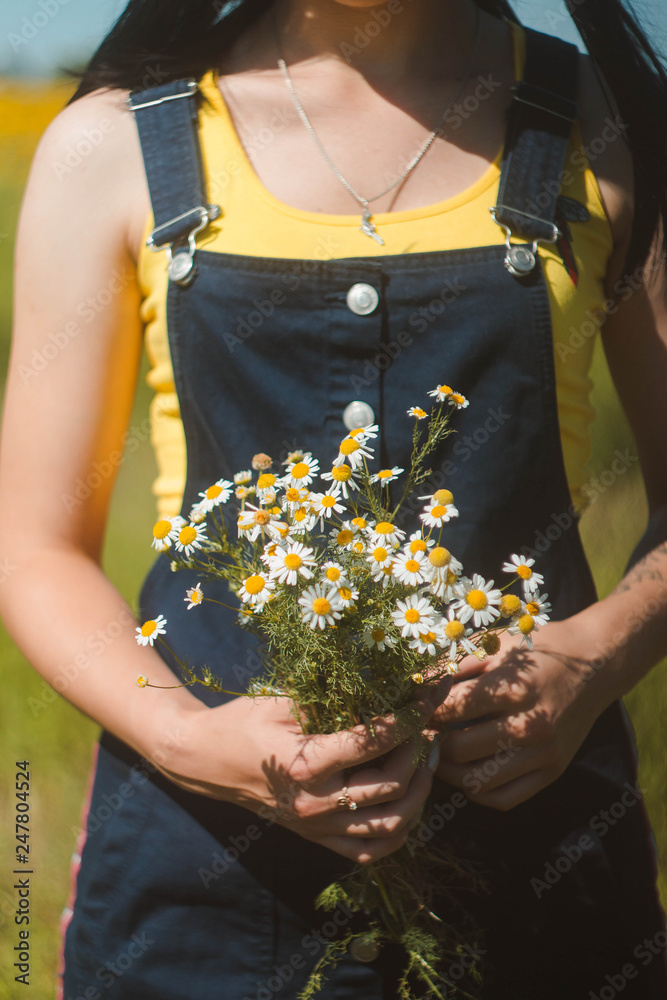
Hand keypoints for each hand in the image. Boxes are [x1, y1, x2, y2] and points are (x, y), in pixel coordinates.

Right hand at [146, 692, 442, 863]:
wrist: (204, 760)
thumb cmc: (243, 722)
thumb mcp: (282, 700)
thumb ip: (331, 697)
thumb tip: (384, 682)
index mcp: (306, 765)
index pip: (375, 742)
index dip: (410, 718)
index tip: (428, 696)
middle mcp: (315, 803)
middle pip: (391, 786)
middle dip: (420, 751)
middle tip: (430, 724)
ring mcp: (316, 827)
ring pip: (390, 826)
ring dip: (419, 792)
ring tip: (427, 760)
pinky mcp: (316, 838)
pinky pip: (370, 850)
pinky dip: (397, 831)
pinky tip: (407, 801)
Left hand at [429, 617, 616, 809]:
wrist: (595, 665)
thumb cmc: (539, 650)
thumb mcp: (496, 646)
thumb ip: (454, 666)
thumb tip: (414, 686)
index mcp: (513, 690)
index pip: (450, 710)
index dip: (424, 709)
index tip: (415, 707)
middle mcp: (530, 726)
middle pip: (458, 749)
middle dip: (432, 741)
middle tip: (422, 732)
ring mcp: (542, 754)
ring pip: (477, 781)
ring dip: (450, 770)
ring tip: (440, 752)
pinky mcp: (551, 772)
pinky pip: (503, 798)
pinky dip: (477, 790)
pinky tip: (466, 771)